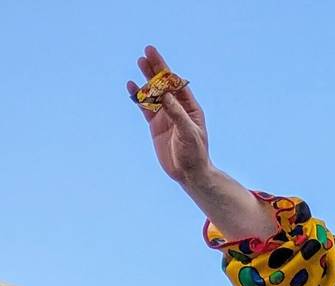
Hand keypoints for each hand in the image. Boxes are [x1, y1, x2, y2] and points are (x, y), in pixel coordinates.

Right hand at [128, 46, 210, 185]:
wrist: (189, 174)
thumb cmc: (194, 153)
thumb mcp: (188, 132)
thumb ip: (176, 113)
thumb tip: (165, 94)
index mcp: (190, 108)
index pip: (176, 84)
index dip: (166, 69)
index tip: (155, 56)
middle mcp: (178, 109)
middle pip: (164, 85)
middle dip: (156, 69)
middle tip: (146, 54)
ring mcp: (166, 116)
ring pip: (154, 94)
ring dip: (147, 80)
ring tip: (140, 63)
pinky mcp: (156, 126)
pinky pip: (146, 107)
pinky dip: (139, 97)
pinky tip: (132, 87)